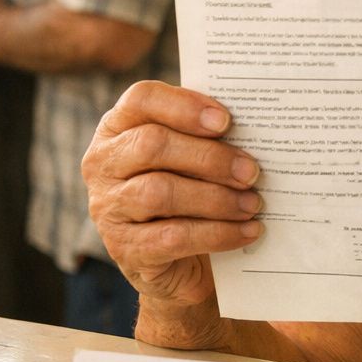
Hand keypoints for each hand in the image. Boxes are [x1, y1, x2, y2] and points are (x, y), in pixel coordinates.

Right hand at [83, 81, 263, 327]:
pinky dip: (218, 233)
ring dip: (216, 198)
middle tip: (252, 171)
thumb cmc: (192, 191)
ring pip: (159, 193)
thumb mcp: (193, 158)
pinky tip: (249, 231)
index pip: (141, 99)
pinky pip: (173, 238)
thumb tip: (258, 125)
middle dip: (210, 157)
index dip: (183, 106)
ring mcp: (108, 208)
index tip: (226, 121)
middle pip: (152, 145)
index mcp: (119, 127)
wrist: (180, 261)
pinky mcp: (125, 249)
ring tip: (253, 204)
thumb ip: (209, 136)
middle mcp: (103, 164)